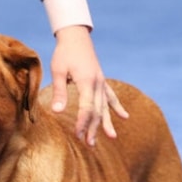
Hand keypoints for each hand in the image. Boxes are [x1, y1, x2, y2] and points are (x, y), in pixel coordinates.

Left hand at [49, 25, 128, 144]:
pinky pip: (111, 96)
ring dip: (106, 122)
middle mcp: (97, 83)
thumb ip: (59, 91)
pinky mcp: (101, 80)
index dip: (83, 123)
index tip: (78, 135)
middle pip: (97, 111)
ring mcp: (101, 82)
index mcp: (86, 81)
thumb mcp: (58, 70)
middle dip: (94, 128)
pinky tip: (124, 117)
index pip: (86, 108)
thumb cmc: (64, 52)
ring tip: (112, 138)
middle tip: (90, 144)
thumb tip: (56, 111)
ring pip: (105, 106)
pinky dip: (117, 107)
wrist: (76, 36)